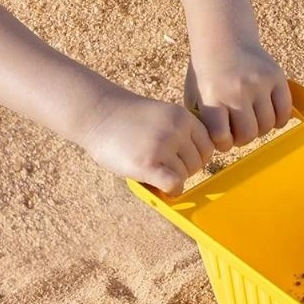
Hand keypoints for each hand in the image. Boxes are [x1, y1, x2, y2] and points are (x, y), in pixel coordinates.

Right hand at [79, 88, 212, 194]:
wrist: (95, 113)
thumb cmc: (127, 120)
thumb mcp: (161, 117)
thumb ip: (180, 135)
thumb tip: (198, 166)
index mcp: (182, 117)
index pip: (207, 148)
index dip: (193, 157)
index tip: (176, 158)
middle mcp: (176, 130)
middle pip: (198, 165)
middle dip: (182, 169)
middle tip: (160, 164)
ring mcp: (163, 146)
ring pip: (185, 177)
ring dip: (171, 179)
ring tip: (150, 167)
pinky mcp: (149, 164)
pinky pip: (174, 186)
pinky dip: (169, 190)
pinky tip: (155, 184)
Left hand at [184, 43, 291, 149]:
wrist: (224, 36)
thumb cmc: (208, 74)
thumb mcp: (194, 95)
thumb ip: (201, 122)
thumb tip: (210, 147)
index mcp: (213, 96)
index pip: (222, 137)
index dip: (223, 142)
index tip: (222, 135)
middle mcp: (236, 90)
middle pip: (248, 135)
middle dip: (243, 137)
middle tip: (239, 128)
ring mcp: (258, 83)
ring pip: (267, 126)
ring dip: (260, 128)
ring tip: (252, 117)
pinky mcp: (276, 77)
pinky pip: (284, 112)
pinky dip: (278, 119)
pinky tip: (268, 113)